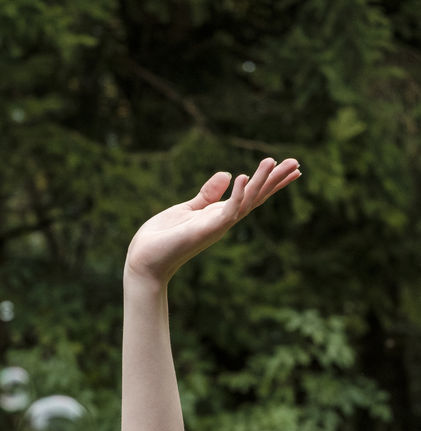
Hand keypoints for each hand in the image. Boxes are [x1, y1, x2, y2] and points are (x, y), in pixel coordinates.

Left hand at [124, 157, 300, 287]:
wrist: (143, 259)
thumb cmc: (162, 238)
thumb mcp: (188, 209)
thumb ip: (207, 194)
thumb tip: (227, 174)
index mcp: (219, 214)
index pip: (251, 195)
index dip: (271, 182)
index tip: (292, 168)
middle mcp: (222, 221)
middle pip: (256, 198)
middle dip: (275, 181)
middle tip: (297, 164)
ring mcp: (216, 226)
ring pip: (246, 202)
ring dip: (260, 182)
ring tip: (272, 161)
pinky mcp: (206, 229)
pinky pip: (227, 211)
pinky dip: (237, 194)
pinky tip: (243, 176)